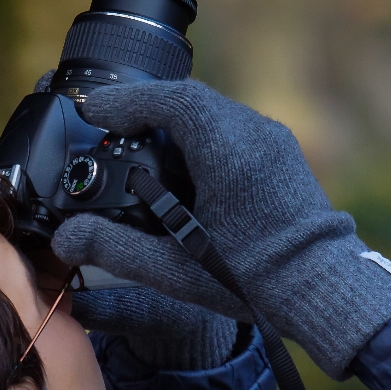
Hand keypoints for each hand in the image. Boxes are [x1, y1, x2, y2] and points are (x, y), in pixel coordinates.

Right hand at [51, 79, 390, 378]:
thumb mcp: (174, 269)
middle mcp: (252, 132)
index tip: (92, 110)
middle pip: (187, 100)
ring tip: (135, 146)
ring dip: (169, 122)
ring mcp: (270, 139)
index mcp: (228, 150)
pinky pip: (228, 128)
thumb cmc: (255, 279)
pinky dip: (195, 136)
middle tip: (105, 127)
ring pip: (208, 112)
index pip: (170, 100)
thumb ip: (115, 248)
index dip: (126, 100)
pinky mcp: (278, 153)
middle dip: (142, 109)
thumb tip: (66, 238)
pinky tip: (178, 168)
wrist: (324, 290)